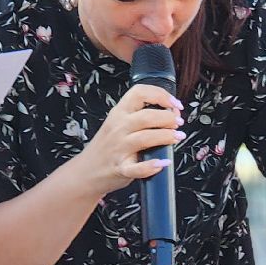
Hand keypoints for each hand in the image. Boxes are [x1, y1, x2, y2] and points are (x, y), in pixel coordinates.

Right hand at [65, 83, 182, 198]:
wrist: (87, 171)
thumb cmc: (108, 146)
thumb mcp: (119, 123)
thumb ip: (140, 116)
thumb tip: (172, 112)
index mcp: (119, 113)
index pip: (139, 93)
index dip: (161, 95)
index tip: (175, 104)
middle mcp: (118, 128)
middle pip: (146, 116)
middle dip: (168, 118)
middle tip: (179, 123)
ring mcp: (119, 148)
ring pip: (145, 138)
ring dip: (166, 136)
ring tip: (178, 137)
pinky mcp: (121, 168)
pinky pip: (137, 168)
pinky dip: (152, 166)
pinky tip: (164, 162)